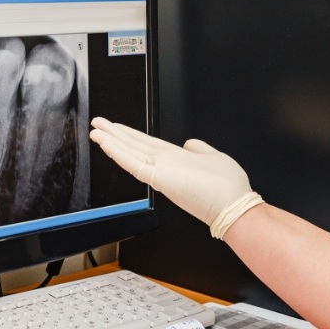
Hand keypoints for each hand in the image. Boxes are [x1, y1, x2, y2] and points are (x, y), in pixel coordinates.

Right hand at [89, 117, 261, 233]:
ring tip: (95, 130)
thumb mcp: (214, 158)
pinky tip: (105, 143)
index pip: (145, 145)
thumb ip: (199, 149)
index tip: (115, 128)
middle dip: (114, 134)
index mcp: (174, 159)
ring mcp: (159, 170)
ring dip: (111, 140)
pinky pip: (132, 162)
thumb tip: (190, 142)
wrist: (233, 206)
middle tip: (97, 124)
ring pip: (129, 152)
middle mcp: (164, 164)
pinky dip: (117, 152)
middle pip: (133, 146)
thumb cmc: (227, 188)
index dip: (129, 135)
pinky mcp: (157, 176)